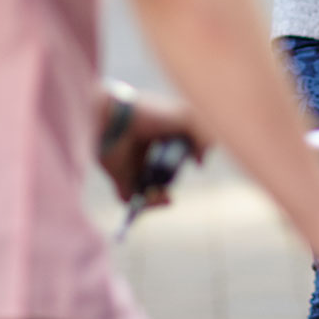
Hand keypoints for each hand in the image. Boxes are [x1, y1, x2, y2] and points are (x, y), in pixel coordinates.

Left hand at [96, 82, 206, 204]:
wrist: (114, 118)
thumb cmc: (148, 114)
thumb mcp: (186, 117)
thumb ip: (203, 138)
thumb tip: (200, 164)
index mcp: (158, 135)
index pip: (173, 155)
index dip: (183, 161)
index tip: (193, 162)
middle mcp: (144, 152)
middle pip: (162, 175)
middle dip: (171, 181)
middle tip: (173, 178)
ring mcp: (130, 166)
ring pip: (148, 190)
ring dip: (160, 197)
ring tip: (167, 195)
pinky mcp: (118, 179)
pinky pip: (134, 200)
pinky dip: (148, 204)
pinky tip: (160, 198)